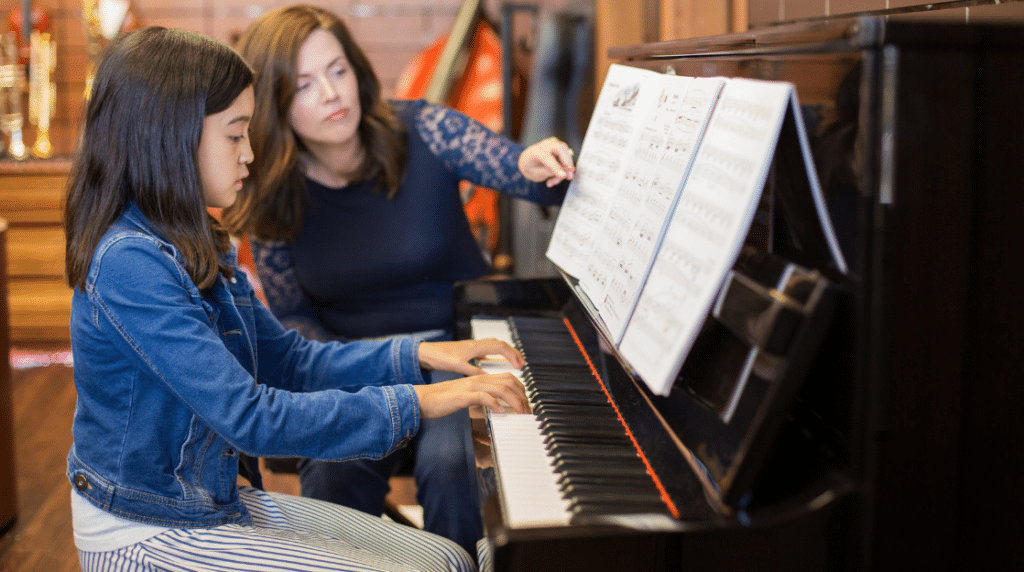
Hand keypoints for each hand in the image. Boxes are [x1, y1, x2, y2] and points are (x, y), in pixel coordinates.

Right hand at [413, 372, 529, 417]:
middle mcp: (478, 379)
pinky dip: (494, 404)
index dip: (521, 389)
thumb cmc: (444, 399)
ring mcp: (471, 386)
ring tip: (519, 412)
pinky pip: (483, 397)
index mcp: (480, 378)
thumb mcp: (467, 395)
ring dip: (513, 401)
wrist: (424, 398)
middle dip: (522, 396)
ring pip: (500, 388)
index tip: (525, 403)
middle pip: (508, 381)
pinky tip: (499, 412)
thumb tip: (497, 405)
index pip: (508, 377)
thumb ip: (482, 396)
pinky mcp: (463, 396)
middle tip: (527, 410)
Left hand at [417, 338, 523, 376]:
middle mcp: (476, 344)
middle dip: (513, 353)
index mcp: (475, 347)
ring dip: (504, 353)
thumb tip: (490, 378)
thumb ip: (475, 371)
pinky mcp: (468, 351)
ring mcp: (472, 346)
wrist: (427, 352)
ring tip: (512, 362)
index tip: (520, 365)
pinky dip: (494, 355)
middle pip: (500, 344)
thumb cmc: (440, 357)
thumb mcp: (458, 366)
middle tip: (521, 364)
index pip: (500, 347)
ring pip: (494, 345)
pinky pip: (486, 350)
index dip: (512, 355)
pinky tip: (493, 363)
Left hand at [518, 136, 575, 187]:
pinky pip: (567, 157)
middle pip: (560, 148)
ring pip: (566, 153)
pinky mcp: (560, 147)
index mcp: (535, 152)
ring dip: (565, 168)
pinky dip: (565, 168)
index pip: (547, 157)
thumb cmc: (530, 167)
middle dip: (568, 162)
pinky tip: (555, 177)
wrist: (528, 160)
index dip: (556, 167)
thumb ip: (548, 172)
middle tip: (569, 177)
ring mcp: (553, 144)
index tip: (563, 176)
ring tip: (555, 181)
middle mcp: (545, 145)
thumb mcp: (534, 174)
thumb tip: (563, 173)